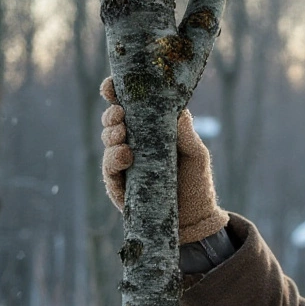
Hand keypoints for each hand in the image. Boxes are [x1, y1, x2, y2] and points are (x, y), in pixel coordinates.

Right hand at [99, 77, 229, 243]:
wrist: (195, 220)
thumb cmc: (197, 184)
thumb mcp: (196, 155)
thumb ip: (186, 134)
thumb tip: (179, 109)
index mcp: (151, 131)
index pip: (129, 107)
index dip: (117, 93)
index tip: (113, 85)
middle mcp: (134, 144)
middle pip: (113, 121)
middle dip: (113, 114)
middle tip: (121, 114)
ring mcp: (124, 165)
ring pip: (107, 142)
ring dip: (111, 134)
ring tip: (123, 135)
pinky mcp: (119, 185)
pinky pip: (109, 169)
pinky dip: (113, 159)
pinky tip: (124, 155)